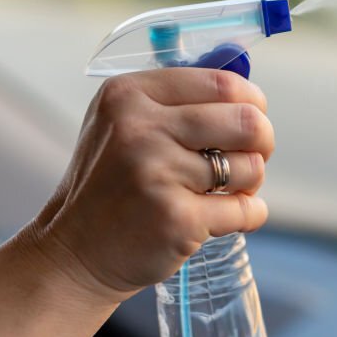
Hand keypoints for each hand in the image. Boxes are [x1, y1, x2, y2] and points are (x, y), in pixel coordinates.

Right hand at [23, 68, 274, 303]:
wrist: (74, 254)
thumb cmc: (113, 185)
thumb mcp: (123, 124)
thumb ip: (176, 102)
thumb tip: (248, 95)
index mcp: (128, 95)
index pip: (223, 83)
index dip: (252, 104)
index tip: (250, 123)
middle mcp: (140, 128)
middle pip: (247, 122)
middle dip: (262, 142)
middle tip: (247, 160)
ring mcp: (157, 173)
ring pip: (251, 167)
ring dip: (250, 183)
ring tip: (224, 192)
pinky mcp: (176, 218)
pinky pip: (246, 209)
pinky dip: (249, 214)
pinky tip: (225, 218)